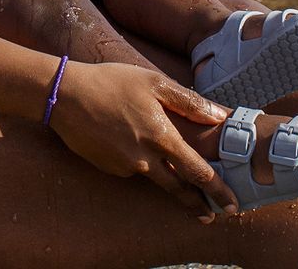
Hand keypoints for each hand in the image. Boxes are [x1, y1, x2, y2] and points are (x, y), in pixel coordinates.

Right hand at [48, 62, 237, 215]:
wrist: (65, 96)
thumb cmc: (111, 82)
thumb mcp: (154, 82)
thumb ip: (189, 102)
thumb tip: (219, 115)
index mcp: (161, 137)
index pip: (197, 172)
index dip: (217, 190)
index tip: (232, 205)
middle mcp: (144, 159)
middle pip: (178, 189)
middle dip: (198, 205)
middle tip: (213, 215)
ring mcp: (124, 167)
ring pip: (154, 176)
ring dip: (167, 179)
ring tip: (173, 172)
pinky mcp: (109, 168)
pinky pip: (133, 168)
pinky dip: (140, 161)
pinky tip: (131, 140)